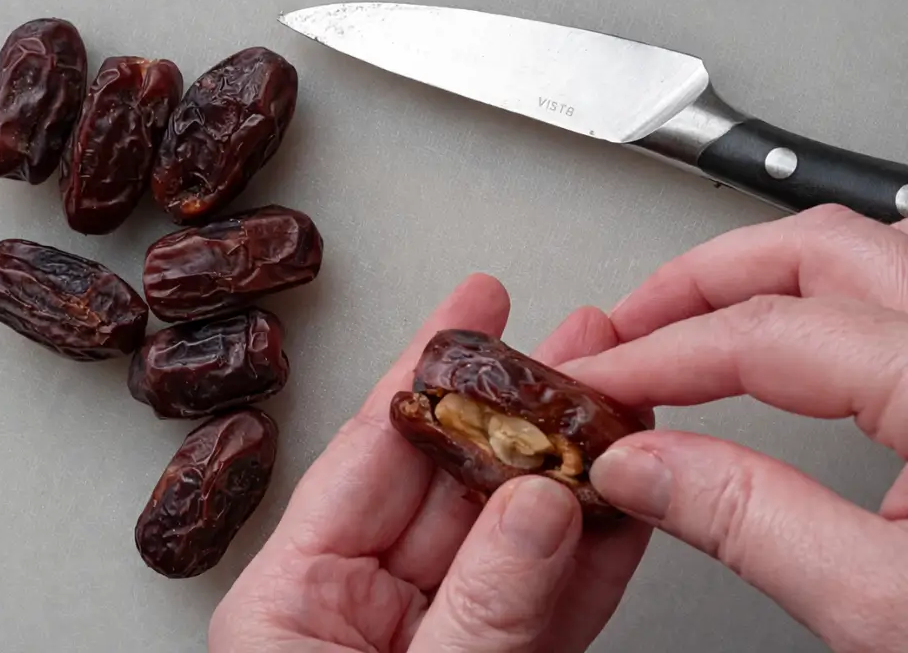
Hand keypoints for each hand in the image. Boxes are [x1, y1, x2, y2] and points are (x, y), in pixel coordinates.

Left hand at [209, 274, 652, 651]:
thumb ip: (476, 605)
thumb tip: (540, 503)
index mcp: (293, 599)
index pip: (369, 454)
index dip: (427, 372)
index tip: (472, 305)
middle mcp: (359, 612)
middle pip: (453, 485)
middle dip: (522, 411)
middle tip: (578, 342)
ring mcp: (434, 642)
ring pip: (515, 540)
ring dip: (576, 474)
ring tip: (623, 403)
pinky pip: (551, 606)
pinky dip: (597, 559)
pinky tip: (630, 504)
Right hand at [561, 205, 907, 651]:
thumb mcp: (893, 615)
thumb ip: (754, 525)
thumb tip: (648, 466)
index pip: (767, 333)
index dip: (662, 353)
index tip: (605, 383)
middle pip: (819, 248)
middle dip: (702, 279)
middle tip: (631, 323)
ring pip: (871, 251)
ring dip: (766, 274)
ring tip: (696, 317)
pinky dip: (828, 299)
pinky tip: (798, 342)